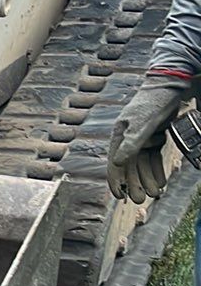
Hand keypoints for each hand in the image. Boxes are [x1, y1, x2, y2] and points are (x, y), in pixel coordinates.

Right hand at [107, 78, 189, 202]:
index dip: (116, 180)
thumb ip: (131, 144)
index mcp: (119, 135)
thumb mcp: (143, 125)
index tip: (120, 196)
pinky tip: (161, 181)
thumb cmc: (153, 103)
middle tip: (141, 200)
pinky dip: (157, 170)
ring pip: (143, 164)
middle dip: (135, 184)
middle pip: (130, 167)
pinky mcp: (154, 137)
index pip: (115, 163)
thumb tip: (118, 163)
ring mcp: (141, 138)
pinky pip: (154, 158)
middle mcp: (128, 139)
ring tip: (155, 194)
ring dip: (148, 179)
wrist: (169, 86)